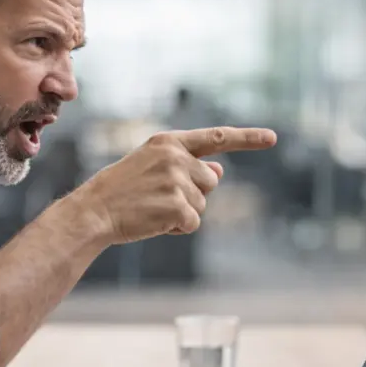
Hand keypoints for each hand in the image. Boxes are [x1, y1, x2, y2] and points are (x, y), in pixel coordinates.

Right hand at [72, 126, 276, 243]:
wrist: (93, 211)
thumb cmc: (121, 191)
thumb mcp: (152, 169)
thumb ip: (186, 166)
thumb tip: (220, 172)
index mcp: (168, 142)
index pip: (217, 138)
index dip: (247, 139)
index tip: (273, 138)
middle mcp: (176, 157)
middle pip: (210, 181)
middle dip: (192, 194)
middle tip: (156, 197)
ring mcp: (177, 180)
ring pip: (202, 204)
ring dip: (182, 213)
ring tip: (151, 209)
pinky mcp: (177, 205)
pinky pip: (193, 223)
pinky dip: (177, 228)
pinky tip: (154, 222)